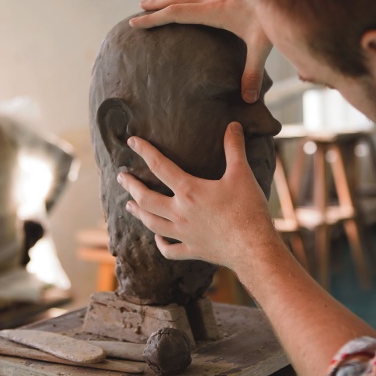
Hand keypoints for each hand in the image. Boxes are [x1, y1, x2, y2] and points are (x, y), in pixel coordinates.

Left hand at [116, 122, 277, 269]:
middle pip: (146, 198)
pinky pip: (169, 250)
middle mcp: (180, 213)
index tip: (131, 142)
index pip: (160, 166)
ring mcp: (184, 234)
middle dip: (131, 186)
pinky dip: (160, 244)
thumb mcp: (242, 174)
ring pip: (152, 223)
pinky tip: (158, 239)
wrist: (254, 248)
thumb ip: (234, 148)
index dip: (144, 151)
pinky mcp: (193, 250)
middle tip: (121, 177)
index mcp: (189, 191)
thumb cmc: (247, 209)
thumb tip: (233, 125)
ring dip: (138, 213)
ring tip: (129, 205)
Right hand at [129, 0, 270, 103]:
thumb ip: (252, 73)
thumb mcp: (262, 46)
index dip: (154, 18)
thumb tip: (248, 100)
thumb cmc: (273, 15)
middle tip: (138, 8)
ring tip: (157, 1)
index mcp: (215, 11)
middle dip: (156, 4)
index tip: (135, 22)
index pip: (176, 13)